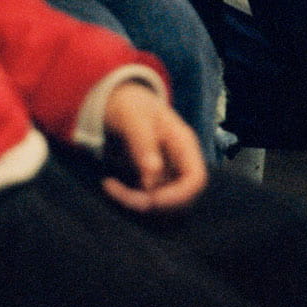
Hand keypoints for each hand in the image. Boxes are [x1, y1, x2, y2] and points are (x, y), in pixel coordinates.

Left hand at [98, 82, 207, 213]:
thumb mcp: (133, 117)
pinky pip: (147, 200)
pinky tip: (110, 184)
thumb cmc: (131, 105)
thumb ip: (142, 143)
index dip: (178, 196)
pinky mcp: (153, 181)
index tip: (149, 200)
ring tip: (110, 185)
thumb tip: (151, 176)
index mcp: (183, 144)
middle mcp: (180, 162)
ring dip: (136, 203)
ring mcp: (168, 173)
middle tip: (117, 191)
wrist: (122, 101)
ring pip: (162, 205)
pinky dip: (128, 199)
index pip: (196, 179)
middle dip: (150, 203)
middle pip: (180, 199)